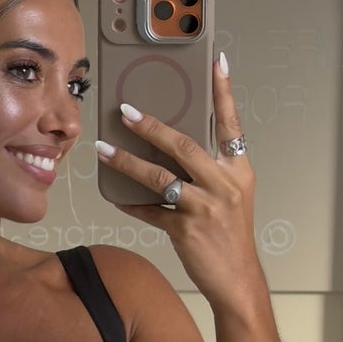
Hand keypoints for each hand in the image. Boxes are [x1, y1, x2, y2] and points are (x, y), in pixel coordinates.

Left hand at [96, 52, 263, 309]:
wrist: (238, 279)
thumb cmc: (232, 234)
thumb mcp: (232, 194)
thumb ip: (210, 168)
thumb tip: (173, 144)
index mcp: (239, 169)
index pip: (231, 123)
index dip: (224, 92)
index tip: (217, 61)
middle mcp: (225, 184)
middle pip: (183, 146)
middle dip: (151, 127)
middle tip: (125, 110)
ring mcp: (206, 208)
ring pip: (160, 177)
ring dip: (127, 161)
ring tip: (103, 149)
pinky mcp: (186, 230)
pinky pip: (150, 211)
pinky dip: (130, 203)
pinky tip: (114, 195)